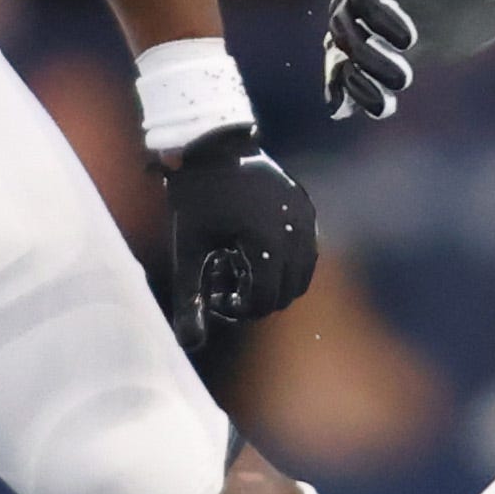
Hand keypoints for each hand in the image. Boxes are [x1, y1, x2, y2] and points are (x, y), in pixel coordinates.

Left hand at [162, 128, 316, 341]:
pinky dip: (285, 262)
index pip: (264, 300)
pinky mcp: (307, 208)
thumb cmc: (196, 199)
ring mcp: (306, 218)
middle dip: (256, 297)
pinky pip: (306, 250)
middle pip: (286, 292)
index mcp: (267, 242)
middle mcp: (296, 231)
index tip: (215, 295)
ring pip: (301, 275)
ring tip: (240, 264)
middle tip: (225, 282)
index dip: (239, 309)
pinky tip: (252, 247)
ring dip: (273, 282)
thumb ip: (189, 298)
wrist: (213, 147)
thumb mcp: (187, 249)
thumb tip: (189, 346)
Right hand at [320, 0, 494, 119]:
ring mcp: (378, 20)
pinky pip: (350, 65)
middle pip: (346, 21)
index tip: (409, 40)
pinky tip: (347, 112)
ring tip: (383, 109)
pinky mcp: (385, 45)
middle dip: (366, 54)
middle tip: (403, 79)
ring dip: (355, 79)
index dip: (378, 13)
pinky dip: (344, 86)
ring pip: (343, 48)